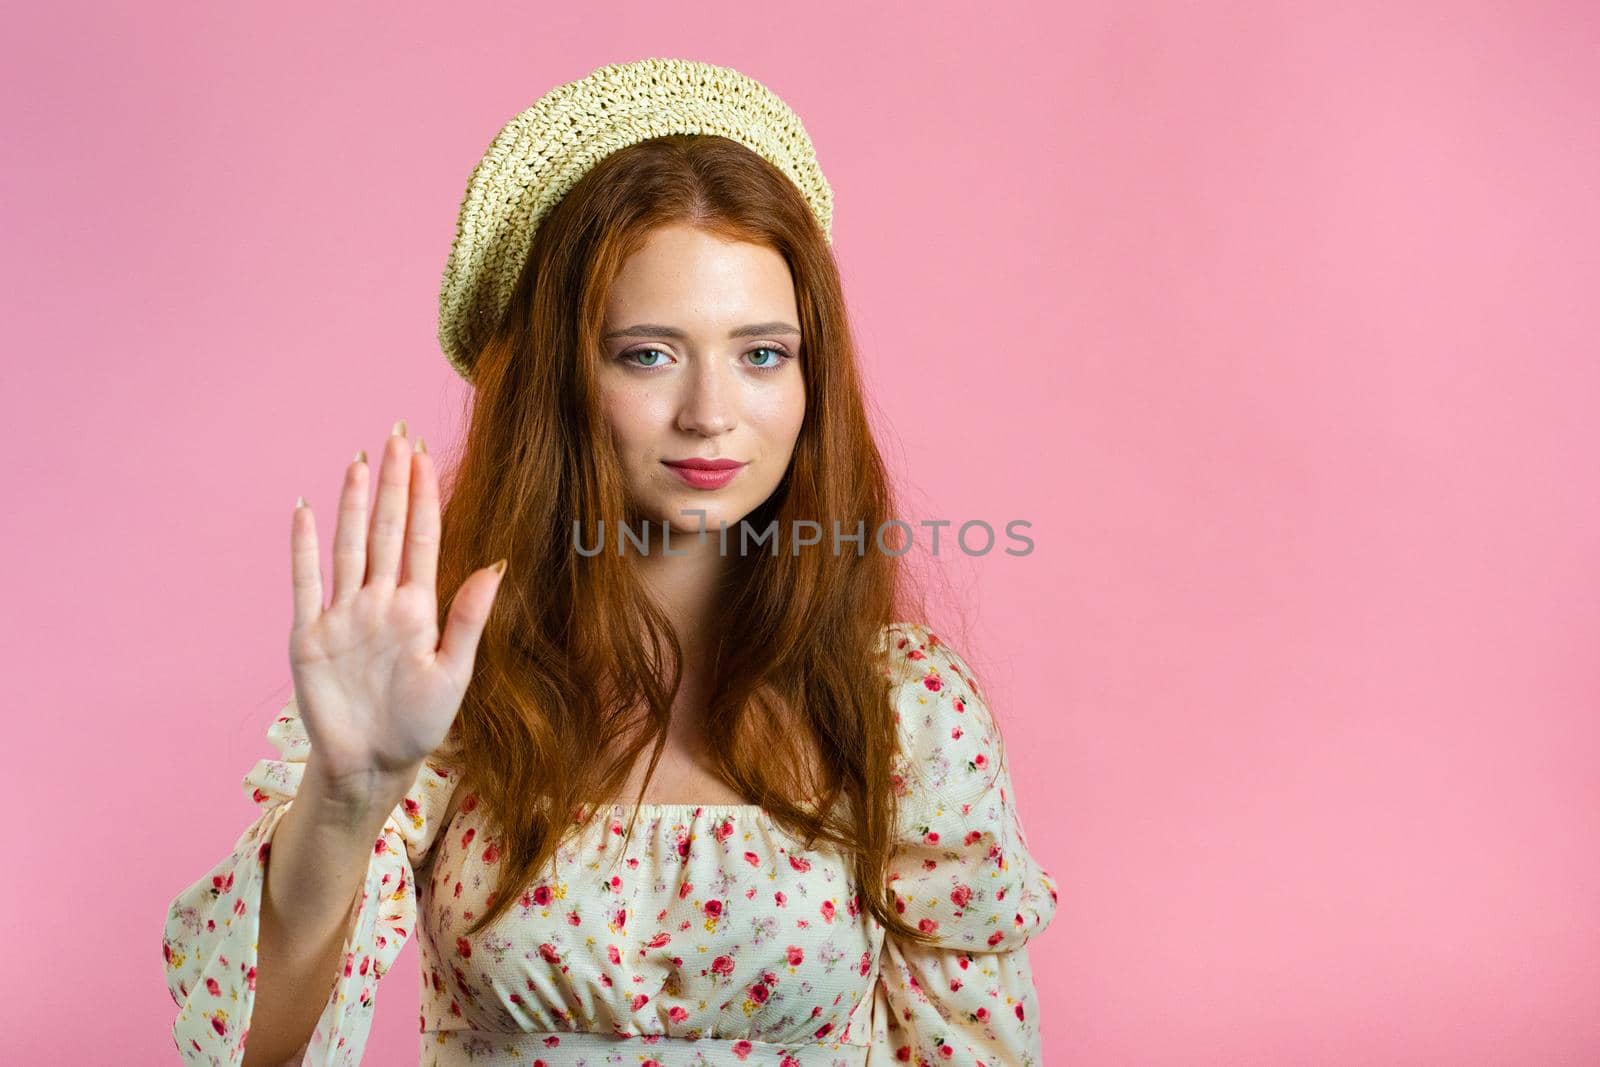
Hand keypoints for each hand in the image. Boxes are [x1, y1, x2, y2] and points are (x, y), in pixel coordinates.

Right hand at [286, 419, 504, 806]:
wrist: (372, 765)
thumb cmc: (418, 725)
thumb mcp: (453, 672)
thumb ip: (470, 617)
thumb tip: (498, 563)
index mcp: (417, 607)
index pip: (421, 538)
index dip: (422, 496)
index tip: (424, 455)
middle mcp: (380, 601)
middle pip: (385, 530)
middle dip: (392, 484)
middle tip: (396, 436)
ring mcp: (344, 614)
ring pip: (349, 545)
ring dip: (353, 504)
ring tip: (359, 462)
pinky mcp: (311, 635)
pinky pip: (305, 582)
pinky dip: (303, 547)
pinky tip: (305, 511)